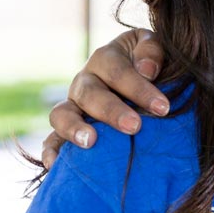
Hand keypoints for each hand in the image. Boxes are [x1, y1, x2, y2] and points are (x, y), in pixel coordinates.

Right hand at [41, 30, 168, 167]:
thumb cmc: (147, 63)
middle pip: (90, 93)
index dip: (140, 89)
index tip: (163, 108)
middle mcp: (85, 81)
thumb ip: (151, 51)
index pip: (117, 71)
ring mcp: (72, 105)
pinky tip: (54, 165)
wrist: (135, 75)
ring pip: (62, 114)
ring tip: (90, 142)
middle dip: (112, 111)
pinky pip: (51, 139)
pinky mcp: (66, 128)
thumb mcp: (150, 47)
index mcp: (105, 58)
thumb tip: (146, 70)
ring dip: (74, 128)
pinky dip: (50, 151)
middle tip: (134, 127)